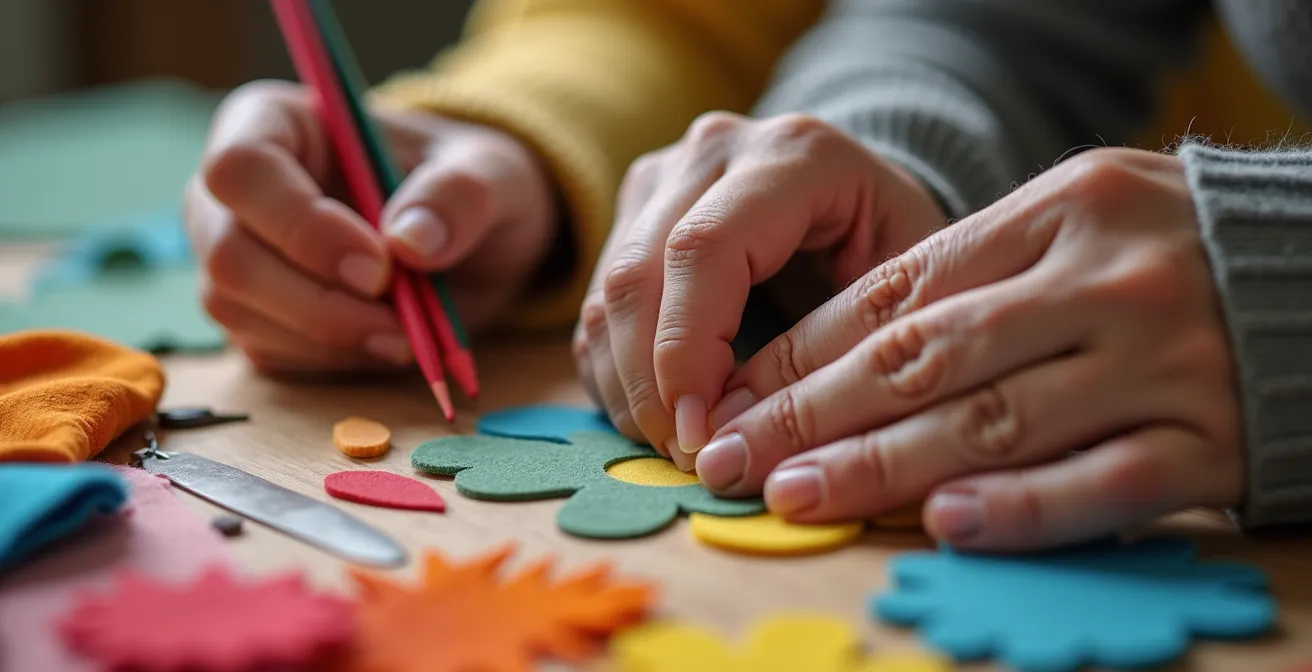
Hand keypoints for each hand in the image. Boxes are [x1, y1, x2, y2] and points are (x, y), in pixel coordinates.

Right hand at [184, 81, 556, 373]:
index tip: (379, 266)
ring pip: (237, 310)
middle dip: (317, 300)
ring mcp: (235, 256)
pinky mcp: (255, 317)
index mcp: (276, 123)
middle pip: (229, 252)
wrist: (475, 243)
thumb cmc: (470, 187)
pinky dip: (330, 360)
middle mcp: (235, 191)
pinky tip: (384, 343)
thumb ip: (461, 195)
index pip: (241, 169)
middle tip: (399, 321)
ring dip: (326, 336)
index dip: (301, 225)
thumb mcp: (493, 175)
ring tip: (404, 334)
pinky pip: (266, 351)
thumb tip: (411, 242)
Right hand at [574, 111, 944, 468]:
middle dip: (650, 382)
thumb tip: (750, 437)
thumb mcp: (915, 295)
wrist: (872, 204)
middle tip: (686, 456)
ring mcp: (665, 175)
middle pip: (639, 273)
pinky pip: (597, 304)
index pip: (704, 248)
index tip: (702, 434)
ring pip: (607, 291)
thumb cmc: (903, 258)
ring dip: (627, 385)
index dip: (688, 350)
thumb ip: (846, 352)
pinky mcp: (633, 210)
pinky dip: (615, 373)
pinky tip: (657, 418)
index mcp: (795, 155)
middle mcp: (716, 149)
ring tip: (675, 446)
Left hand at [699, 147, 1242, 550]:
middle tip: (735, 456)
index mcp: (1058, 212)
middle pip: (925, 358)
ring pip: (994, 423)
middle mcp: (1103, 283)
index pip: (899, 292)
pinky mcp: (1214, 438)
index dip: (804, 351)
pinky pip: (1104, 482)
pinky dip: (1022, 508)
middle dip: (813, 414)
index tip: (735, 394)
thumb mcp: (1077, 219)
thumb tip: (838, 350)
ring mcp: (1162, 361)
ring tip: (799, 495)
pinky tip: (944, 524)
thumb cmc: (1173, 246)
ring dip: (883, 466)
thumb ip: (974, 272)